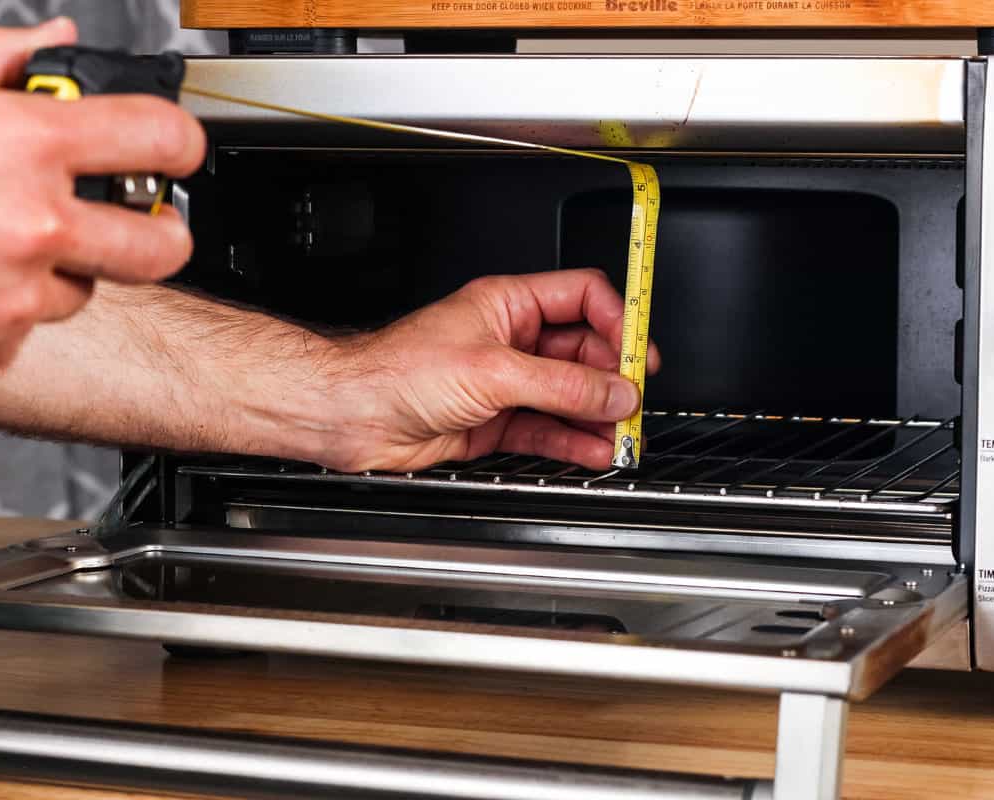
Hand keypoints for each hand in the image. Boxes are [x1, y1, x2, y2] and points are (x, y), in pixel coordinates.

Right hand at [0, 18, 205, 369]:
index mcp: (22, 143)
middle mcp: (30, 224)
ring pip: (81, 290)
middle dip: (155, 233)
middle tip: (136, 221)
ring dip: (52, 270)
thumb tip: (55, 43)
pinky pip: (24, 328)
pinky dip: (0, 310)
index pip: (159, 138)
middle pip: (160, 248)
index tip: (175, 148)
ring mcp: (11, 293)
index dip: (177, 141)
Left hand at [321, 269, 660, 472]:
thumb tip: (613, 390)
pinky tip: (593, 451)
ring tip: (622, 434)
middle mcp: (511, 340)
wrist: (354, 415)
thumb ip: (561, 384)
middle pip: (583, 352)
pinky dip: (572, 441)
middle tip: (634, 402)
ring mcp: (506, 382)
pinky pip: (546, 429)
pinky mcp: (496, 421)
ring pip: (568, 396)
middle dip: (611, 378)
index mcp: (509, 304)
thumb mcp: (493, 370)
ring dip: (597, 416)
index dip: (617, 320)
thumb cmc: (398, 370)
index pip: (583, 298)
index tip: (639, 349)